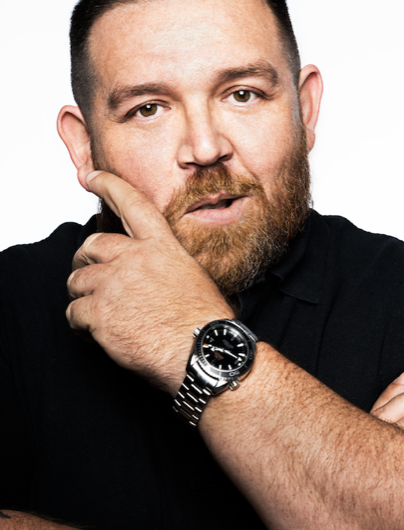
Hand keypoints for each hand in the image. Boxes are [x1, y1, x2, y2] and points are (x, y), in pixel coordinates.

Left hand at [66, 171, 232, 394]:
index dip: (108, 185)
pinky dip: (80, 325)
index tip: (90, 176)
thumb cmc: (205, 321)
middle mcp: (135, 258)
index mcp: (161, 246)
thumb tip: (144, 270)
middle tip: (87, 275)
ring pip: (77, 280)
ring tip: (99, 315)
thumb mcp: (191, 277)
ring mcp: (114, 284)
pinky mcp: (100, 312)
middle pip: (91, 245)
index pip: (131, 203)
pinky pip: (73, 312)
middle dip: (84, 260)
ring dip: (82, 296)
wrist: (202, 352)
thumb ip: (162, 263)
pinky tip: (96, 334)